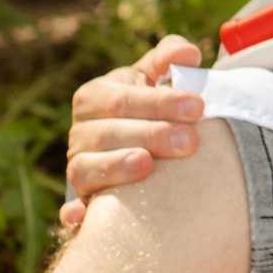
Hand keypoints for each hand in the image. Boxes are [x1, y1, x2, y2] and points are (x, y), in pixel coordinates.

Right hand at [60, 39, 202, 232]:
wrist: (138, 143)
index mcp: (95, 96)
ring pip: (87, 168)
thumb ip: (169, 58)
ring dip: (117, 167)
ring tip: (147, 165)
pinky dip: (76, 214)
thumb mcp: (156, 76)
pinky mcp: (81, 199)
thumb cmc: (151, 103)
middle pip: (108, 133)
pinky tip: (84, 217)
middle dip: (151, 135)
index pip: (123, 98)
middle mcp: (80, 132)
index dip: (160, 102)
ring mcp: (77, 166)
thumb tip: (187, 55)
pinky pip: (74, 208)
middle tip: (189, 142)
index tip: (198, 107)